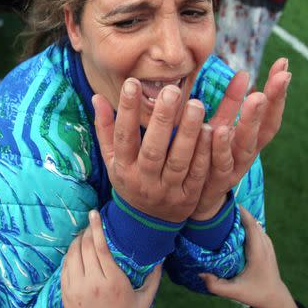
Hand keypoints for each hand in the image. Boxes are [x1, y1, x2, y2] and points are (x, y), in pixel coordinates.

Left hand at [62, 210, 161, 307]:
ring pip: (73, 253)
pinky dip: (70, 252)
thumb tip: (161, 258)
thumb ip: (153, 279)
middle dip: (87, 230)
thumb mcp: (144, 302)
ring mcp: (77, 287)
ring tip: (84, 233)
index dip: (96, 227)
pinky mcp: (66, 291)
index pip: (101, 247)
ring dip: (77, 239)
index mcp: (114, 282)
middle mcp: (93, 283)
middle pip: (86, 246)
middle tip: (91, 222)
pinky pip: (65, 264)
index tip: (95, 213)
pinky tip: (76, 249)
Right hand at [93, 80, 212, 222]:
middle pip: (153, 150)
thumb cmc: (129, 179)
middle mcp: (144, 181)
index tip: (132, 83)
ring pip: (179, 161)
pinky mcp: (189, 198)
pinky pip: (198, 174)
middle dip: (162, 120)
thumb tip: (96, 96)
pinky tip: (211, 130)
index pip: (123, 137)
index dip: (127, 111)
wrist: (147, 223)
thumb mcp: (112, 158)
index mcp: (123, 169)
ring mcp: (167, 191)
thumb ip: (105, 128)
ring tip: (196, 104)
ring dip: (188, 133)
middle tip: (172, 91)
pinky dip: (204, 153)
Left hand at [192, 59, 290, 219]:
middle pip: (265, 127)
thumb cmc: (208, 157)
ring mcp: (234, 169)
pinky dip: (220, 147)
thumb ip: (231, 103)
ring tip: (256, 97)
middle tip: (281, 77)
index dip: (278, 90)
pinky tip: (218, 129)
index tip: (283, 64)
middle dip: (274, 101)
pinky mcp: (215, 182)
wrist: (192, 201)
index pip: (270, 112)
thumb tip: (243, 72)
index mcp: (250, 139)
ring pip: (246, 145)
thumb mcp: (221, 125)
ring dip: (251, 120)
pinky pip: (219, 163)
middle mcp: (247, 154)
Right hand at [200, 207, 300, 307]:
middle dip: (240, 211)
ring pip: (257, 225)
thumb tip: (200, 274)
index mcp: (258, 252)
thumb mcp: (235, 292)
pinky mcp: (268, 247)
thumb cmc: (255, 293)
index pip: (252, 226)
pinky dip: (249, 223)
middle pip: (254, 222)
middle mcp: (265, 246)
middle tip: (223, 206)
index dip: (242, 213)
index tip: (228, 204)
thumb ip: (217, 286)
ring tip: (228, 213)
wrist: (274, 298)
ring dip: (245, 217)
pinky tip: (238, 224)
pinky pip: (258, 229)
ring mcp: (268, 245)